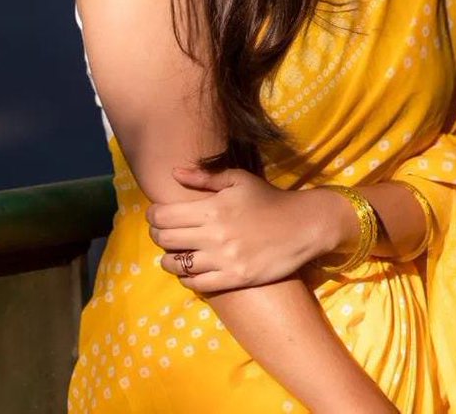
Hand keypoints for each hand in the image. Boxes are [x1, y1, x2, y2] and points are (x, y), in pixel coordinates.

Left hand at [146, 165, 349, 293]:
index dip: (153, 216)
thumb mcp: (237, 179)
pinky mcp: (235, 279)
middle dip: (157, 235)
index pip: (165, 216)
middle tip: (160, 232)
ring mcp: (224, 260)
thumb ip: (204, 177)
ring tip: (171, 254)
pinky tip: (187, 270)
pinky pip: (198, 283)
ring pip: (178, 265)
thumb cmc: (268, 199)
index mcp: (212, 209)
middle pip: (166, 240)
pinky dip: (186, 278)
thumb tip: (174, 172)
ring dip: (168, 259)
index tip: (154, 215)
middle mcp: (214, 236)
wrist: (302, 226)